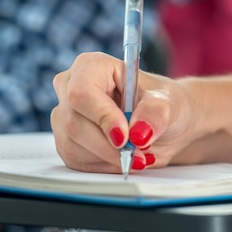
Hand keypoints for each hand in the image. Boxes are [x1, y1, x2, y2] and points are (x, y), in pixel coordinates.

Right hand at [50, 52, 195, 172]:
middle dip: (110, 146)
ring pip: (73, 146)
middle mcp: (70, 88)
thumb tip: (139, 132)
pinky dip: (103, 165)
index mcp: (91, 66)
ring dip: (109, 158)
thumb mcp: (167, 103)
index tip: (126, 137)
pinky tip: (122, 157)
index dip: (102, 117)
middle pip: (74, 123)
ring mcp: (64, 116)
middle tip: (140, 152)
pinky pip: (76, 161)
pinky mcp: (66, 141)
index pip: (82, 92)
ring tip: (137, 153)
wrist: (163, 125)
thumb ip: (155, 114)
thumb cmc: (161, 104)